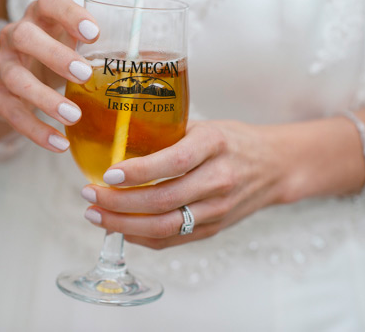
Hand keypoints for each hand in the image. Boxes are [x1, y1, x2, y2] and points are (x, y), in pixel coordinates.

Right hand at [0, 0, 99, 150]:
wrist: (10, 82)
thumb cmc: (55, 58)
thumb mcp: (74, 47)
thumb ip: (104, 52)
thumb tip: (156, 64)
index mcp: (40, 16)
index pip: (50, 1)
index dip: (70, 14)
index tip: (94, 34)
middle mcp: (14, 35)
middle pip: (25, 37)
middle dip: (54, 55)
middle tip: (84, 76)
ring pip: (14, 77)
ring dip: (44, 98)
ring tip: (74, 116)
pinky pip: (10, 111)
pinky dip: (35, 129)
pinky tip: (59, 143)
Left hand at [80, 121, 292, 249]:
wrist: (275, 166)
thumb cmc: (232, 141)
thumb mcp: (203, 126)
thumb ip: (166, 134)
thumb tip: (114, 140)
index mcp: (215, 145)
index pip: (175, 162)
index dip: (139, 171)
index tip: (107, 173)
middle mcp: (219, 180)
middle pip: (163, 201)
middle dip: (118, 203)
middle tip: (89, 195)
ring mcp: (218, 209)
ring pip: (165, 227)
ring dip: (123, 225)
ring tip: (95, 215)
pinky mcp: (214, 229)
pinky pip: (173, 240)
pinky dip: (141, 237)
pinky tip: (120, 228)